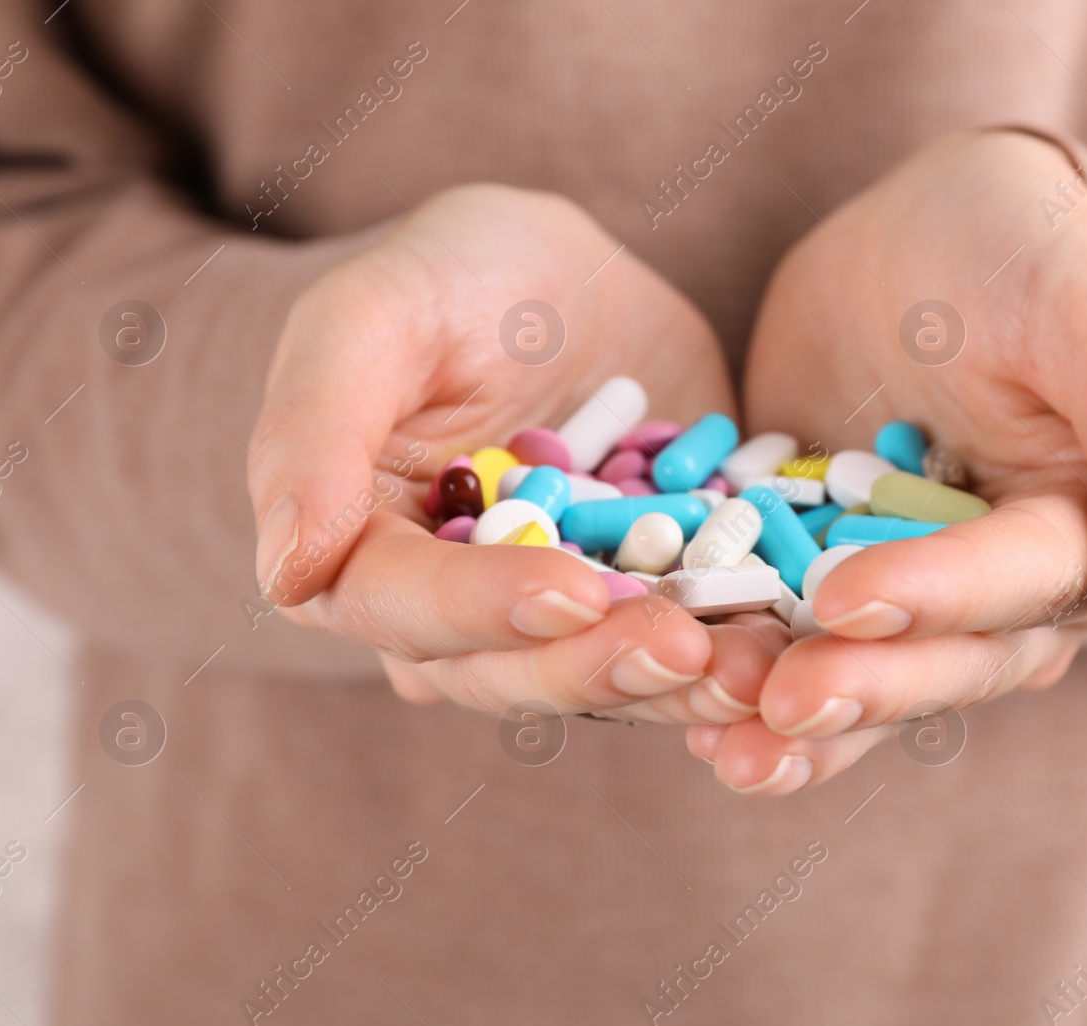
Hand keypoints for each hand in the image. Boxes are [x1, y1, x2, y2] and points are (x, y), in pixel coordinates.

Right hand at [246, 185, 769, 723]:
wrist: (562, 277)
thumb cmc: (447, 277)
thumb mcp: (371, 315)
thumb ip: (312, 433)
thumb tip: (287, 574)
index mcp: (366, 555)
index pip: (408, 607)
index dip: (485, 609)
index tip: (571, 589)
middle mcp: (459, 615)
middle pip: (513, 672)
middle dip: (598, 667)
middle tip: (682, 647)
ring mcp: (563, 618)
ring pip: (609, 678)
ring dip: (681, 686)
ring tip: (757, 671)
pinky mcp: (652, 605)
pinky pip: (693, 646)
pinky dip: (743, 654)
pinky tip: (800, 649)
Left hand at [702, 130, 1086, 791]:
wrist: (921, 228)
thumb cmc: (1027, 247)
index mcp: (1076, 536)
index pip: (1014, 590)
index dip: (935, 599)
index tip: (845, 600)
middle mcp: (990, 590)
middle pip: (935, 661)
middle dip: (857, 687)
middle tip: (772, 704)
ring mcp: (896, 589)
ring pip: (855, 672)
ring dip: (791, 717)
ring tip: (715, 742)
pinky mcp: (812, 575)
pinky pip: (779, 638)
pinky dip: (736, 673)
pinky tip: (677, 709)